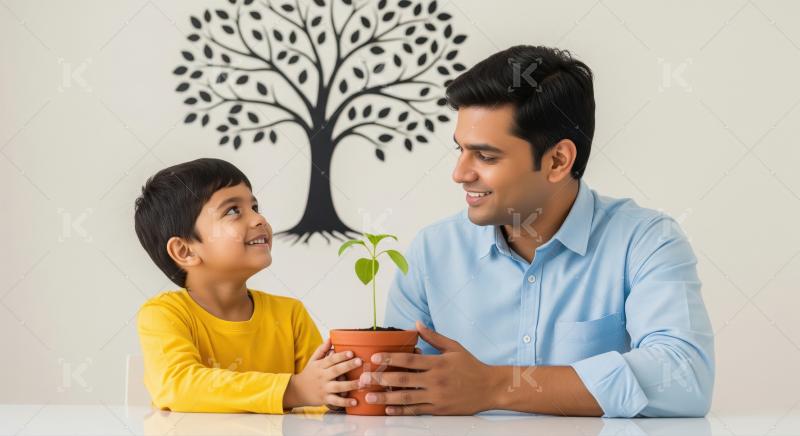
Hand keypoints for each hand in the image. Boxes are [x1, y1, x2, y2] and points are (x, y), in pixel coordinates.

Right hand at [283, 338, 362, 408]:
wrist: (297, 391)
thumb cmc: (309, 374)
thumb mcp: (313, 360)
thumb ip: (322, 350)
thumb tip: (331, 338)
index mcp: (320, 366)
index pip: (331, 359)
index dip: (341, 356)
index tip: (351, 352)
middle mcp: (322, 377)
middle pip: (336, 370)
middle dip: (348, 366)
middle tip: (360, 362)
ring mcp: (324, 388)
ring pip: (337, 386)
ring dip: (350, 385)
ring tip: (362, 382)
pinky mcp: (325, 399)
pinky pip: (336, 401)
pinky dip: (345, 402)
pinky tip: (354, 401)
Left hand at [359, 320, 495, 414]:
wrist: (490, 388)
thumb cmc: (471, 366)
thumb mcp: (454, 347)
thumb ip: (434, 337)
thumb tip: (417, 324)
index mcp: (438, 363)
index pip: (409, 360)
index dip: (390, 359)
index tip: (374, 358)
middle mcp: (436, 380)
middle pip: (403, 380)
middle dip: (381, 379)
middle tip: (364, 379)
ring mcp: (437, 396)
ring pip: (407, 397)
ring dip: (386, 398)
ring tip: (370, 397)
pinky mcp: (439, 409)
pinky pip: (417, 410)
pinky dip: (401, 410)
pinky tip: (389, 409)